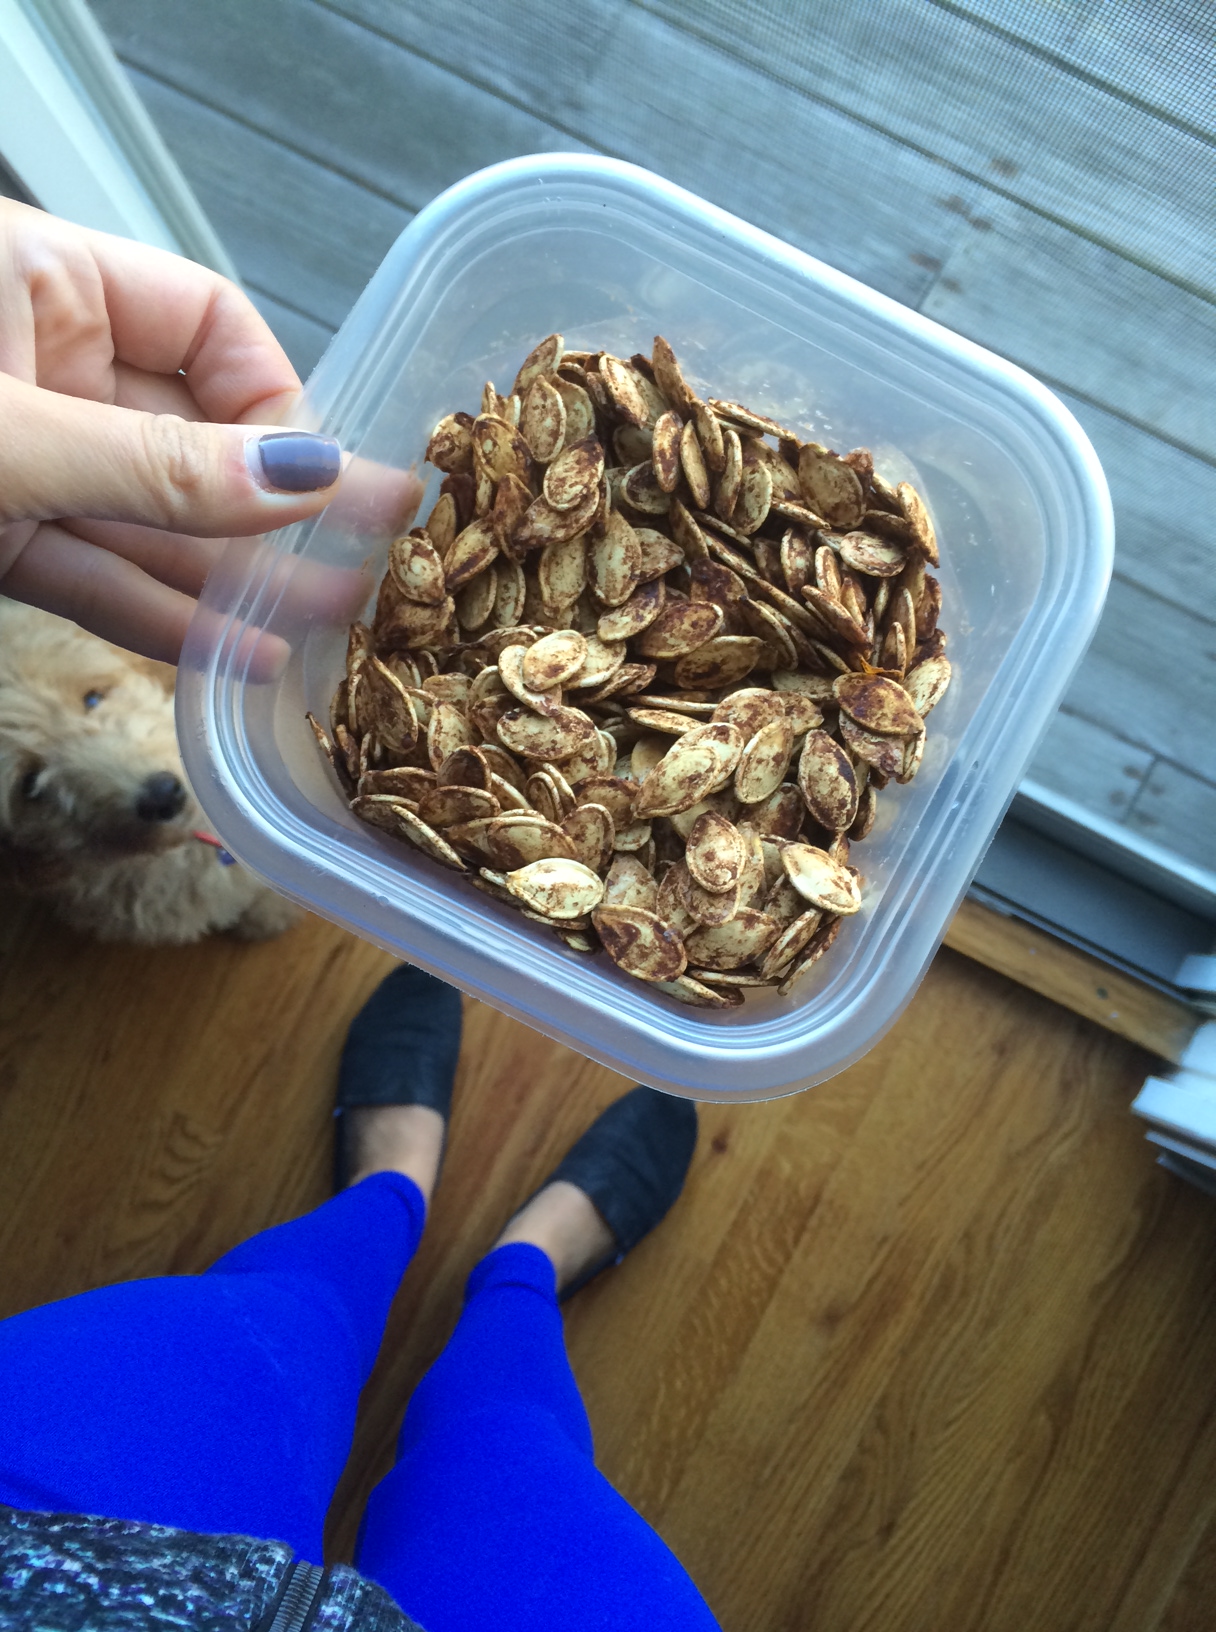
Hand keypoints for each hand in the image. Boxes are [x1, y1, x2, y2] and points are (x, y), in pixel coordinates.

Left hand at [0, 199, 349, 661]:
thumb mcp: (6, 433)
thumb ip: (151, 464)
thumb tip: (303, 480)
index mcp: (41, 278)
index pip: (208, 326)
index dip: (274, 403)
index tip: (322, 482)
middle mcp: (43, 366)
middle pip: (194, 439)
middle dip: (280, 510)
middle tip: (379, 556)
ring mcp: (23, 460)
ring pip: (150, 523)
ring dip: (238, 580)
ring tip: (331, 623)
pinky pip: (93, 579)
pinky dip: (160, 619)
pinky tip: (239, 654)